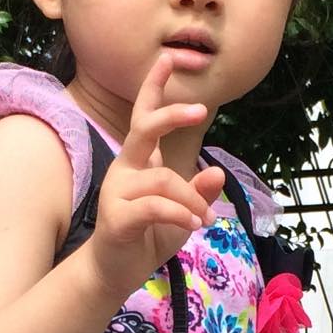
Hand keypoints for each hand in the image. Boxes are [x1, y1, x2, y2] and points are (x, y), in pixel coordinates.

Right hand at [88, 53, 224, 294]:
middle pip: (143, 129)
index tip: (166, 59)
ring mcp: (117, 191)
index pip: (143, 117)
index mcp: (139, 162)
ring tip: (206, 218)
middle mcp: (124, 169)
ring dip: (192, 198)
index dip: (153, 88)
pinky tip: (194, 224)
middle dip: (171, 115)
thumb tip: (217, 171)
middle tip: (200, 110)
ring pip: (163, 179)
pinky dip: (180, 213)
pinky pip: (155, 206)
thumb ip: (199, 192)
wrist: (115, 273)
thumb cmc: (148, 237)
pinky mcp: (116, 217)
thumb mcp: (184, 213)